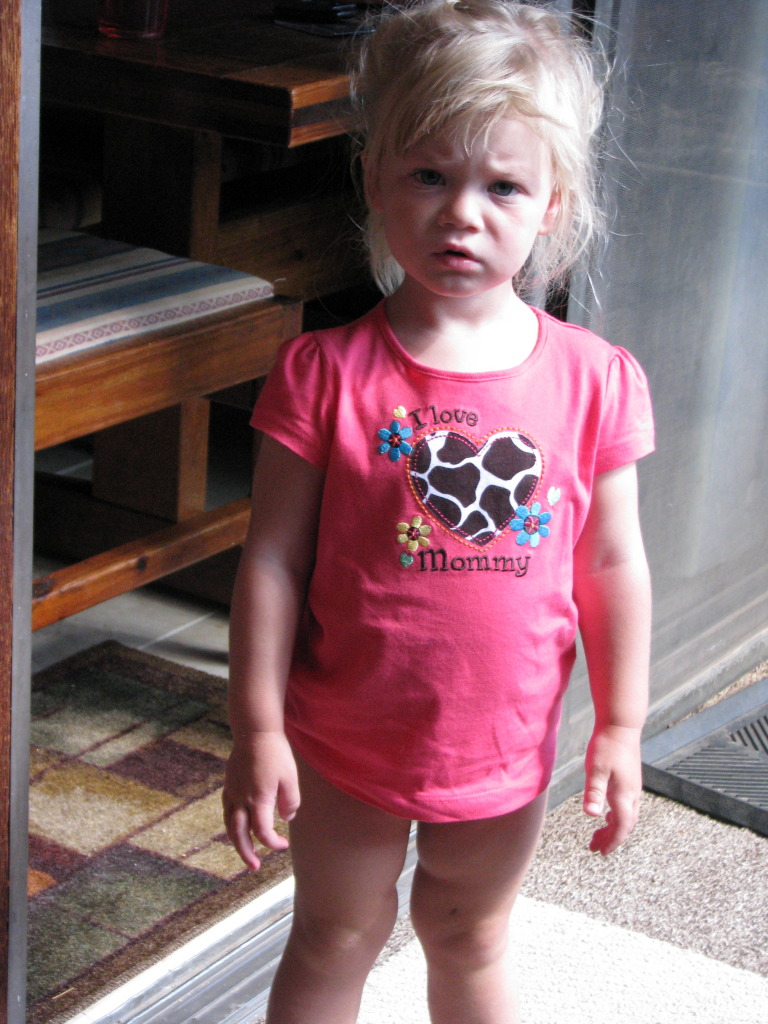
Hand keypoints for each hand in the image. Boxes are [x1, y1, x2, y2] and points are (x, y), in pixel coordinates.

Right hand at [222, 731, 299, 870]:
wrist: (255, 731)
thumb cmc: (275, 753)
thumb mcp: (290, 777)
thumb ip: (290, 802)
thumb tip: (286, 818)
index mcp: (258, 799)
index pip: (262, 832)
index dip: (273, 843)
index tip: (284, 844)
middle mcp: (241, 799)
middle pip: (239, 835)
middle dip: (246, 853)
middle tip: (254, 867)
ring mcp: (232, 792)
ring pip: (230, 825)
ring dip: (237, 841)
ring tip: (245, 852)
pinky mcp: (229, 785)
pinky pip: (227, 812)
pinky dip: (232, 825)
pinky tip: (240, 827)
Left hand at [583, 724, 642, 855]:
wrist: (621, 725)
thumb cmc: (607, 745)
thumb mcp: (596, 769)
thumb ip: (594, 792)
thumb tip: (591, 815)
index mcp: (624, 794)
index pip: (621, 827)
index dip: (612, 842)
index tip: (600, 852)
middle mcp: (632, 794)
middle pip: (625, 825)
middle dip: (611, 839)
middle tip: (594, 848)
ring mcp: (633, 787)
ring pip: (627, 816)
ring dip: (613, 829)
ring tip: (598, 836)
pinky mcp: (630, 781)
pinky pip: (627, 806)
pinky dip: (617, 816)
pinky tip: (606, 815)